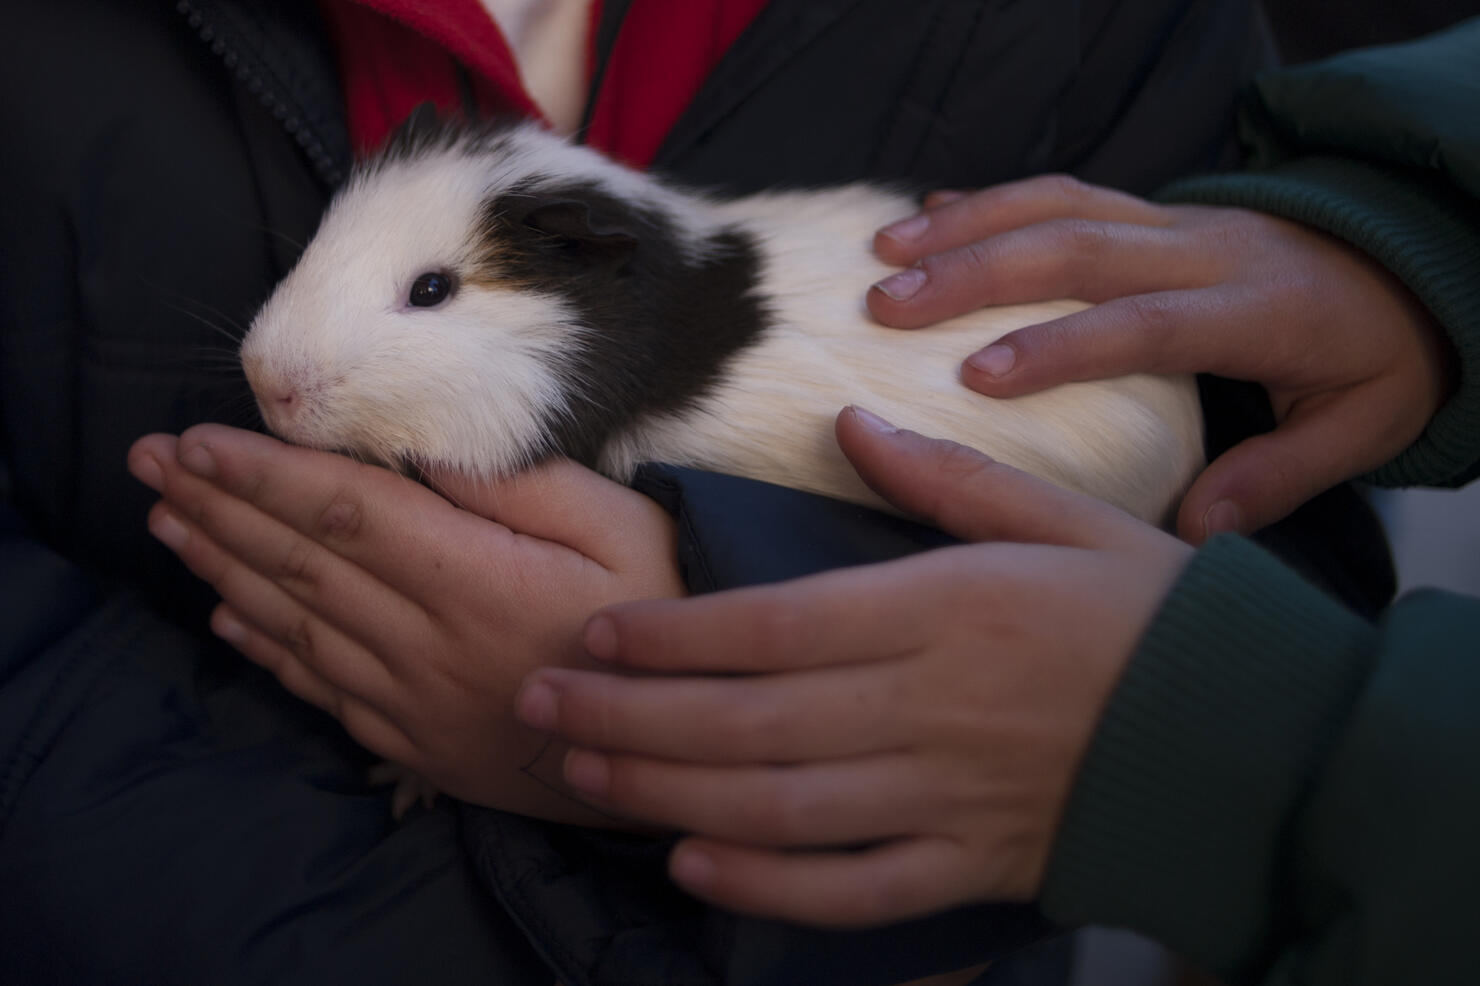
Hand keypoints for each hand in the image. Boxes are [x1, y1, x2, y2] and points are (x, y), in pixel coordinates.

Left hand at [127, 424, 683, 821]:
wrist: (681, 749)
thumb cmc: (664, 619)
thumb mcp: (622, 530)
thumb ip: (523, 488)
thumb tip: (423, 454)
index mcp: (479, 580)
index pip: (346, 513)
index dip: (266, 474)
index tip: (200, 441)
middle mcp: (429, 642)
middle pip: (301, 563)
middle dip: (219, 505)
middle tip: (150, 463)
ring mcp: (415, 699)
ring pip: (297, 623)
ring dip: (224, 568)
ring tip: (169, 522)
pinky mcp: (416, 740)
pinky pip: (321, 690)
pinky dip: (266, 648)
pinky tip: (226, 616)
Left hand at [513, 407, 1191, 926]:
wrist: (1249, 736)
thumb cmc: (1149, 615)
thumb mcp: (1059, 521)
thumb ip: (943, 478)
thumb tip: (849, 421)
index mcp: (941, 609)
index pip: (772, 622)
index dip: (669, 631)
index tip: (590, 627)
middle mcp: (925, 705)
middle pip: (746, 716)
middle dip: (630, 710)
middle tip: (539, 698)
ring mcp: (943, 794)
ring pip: (777, 803)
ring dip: (668, 789)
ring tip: (585, 769)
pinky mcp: (966, 862)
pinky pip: (851, 885)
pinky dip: (765, 883)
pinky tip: (692, 864)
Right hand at [868, 175, 1454, 541]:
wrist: (1408, 265)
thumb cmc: (1375, 358)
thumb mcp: (1360, 429)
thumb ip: (1278, 477)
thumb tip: (1194, 529)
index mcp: (1256, 312)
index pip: (1148, 322)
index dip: (1062, 344)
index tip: (977, 377)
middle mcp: (1206, 253)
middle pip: (1082, 247)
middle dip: (977, 271)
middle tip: (889, 305)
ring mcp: (1175, 223)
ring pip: (1061, 205)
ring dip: (966, 224)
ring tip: (884, 253)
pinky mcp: (1154, 213)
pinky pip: (1066, 193)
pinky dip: (992, 199)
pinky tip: (927, 214)